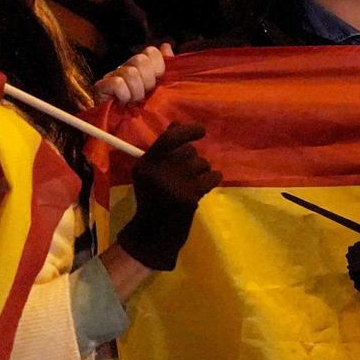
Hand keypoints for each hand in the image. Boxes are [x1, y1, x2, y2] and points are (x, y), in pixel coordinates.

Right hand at [95, 44, 172, 105]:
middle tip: (145, 96)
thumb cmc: (149, 111)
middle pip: (140, 60)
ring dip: (136, 92)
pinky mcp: (100, 87)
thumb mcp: (163, 90)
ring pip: (130, 72)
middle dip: (148, 82)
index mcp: (142, 66)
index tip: (158, 83)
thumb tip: (167, 47)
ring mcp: (112, 76)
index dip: (158, 68)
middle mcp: (126, 67)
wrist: (130, 132)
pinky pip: (117, 82)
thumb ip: (168, 68)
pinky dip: (124, 94)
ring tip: (135, 102)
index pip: (150, 52)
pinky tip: (123, 103)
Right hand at [116, 123, 221, 270]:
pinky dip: (213, 179)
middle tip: (188, 173)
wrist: (154, 235)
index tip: (200, 130)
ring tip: (194, 183)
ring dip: (203, 171)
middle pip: (189, 151)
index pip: (169, 138)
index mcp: (145, 164)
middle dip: (194, 159)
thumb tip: (178, 124)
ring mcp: (174, 184)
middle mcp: (158, 171)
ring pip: (202, 164)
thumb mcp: (149, 174)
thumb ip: (162, 150)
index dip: (187, 131)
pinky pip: (212, 177)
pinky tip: (207, 185)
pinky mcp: (189, 196)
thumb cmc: (153, 201)